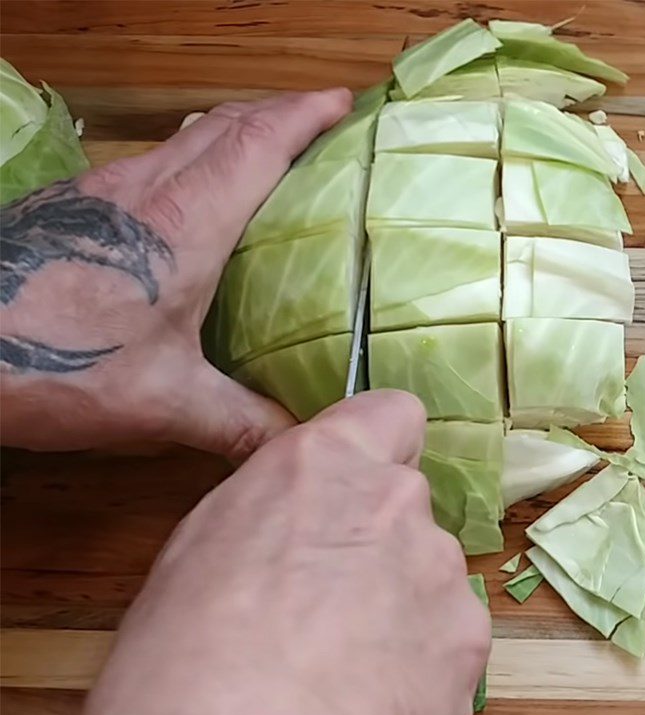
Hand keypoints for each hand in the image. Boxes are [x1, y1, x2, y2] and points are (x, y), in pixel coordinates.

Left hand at [0, 90, 350, 458]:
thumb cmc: (58, 360)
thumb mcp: (161, 401)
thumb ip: (238, 421)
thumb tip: (297, 441)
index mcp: (184, 222)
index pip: (257, 144)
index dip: (305, 115)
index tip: (345, 101)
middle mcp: (146, 188)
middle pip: (223, 125)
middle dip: (278, 112)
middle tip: (320, 123)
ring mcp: (103, 190)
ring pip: (185, 139)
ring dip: (234, 132)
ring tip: (270, 152)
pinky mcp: (74, 207)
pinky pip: (153, 163)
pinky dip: (194, 161)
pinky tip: (193, 200)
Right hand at [65, 391, 491, 714]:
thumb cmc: (190, 645)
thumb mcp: (209, 538)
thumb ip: (280, 502)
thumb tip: (303, 514)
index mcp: (326, 459)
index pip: (393, 413)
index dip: (383, 444)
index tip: (366, 477)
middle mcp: (395, 497)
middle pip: (406, 502)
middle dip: (381, 539)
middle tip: (333, 598)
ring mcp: (439, 565)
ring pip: (429, 572)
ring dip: (402, 603)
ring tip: (347, 660)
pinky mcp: (468, 635)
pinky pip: (449, 636)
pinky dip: (422, 661)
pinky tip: (374, 694)